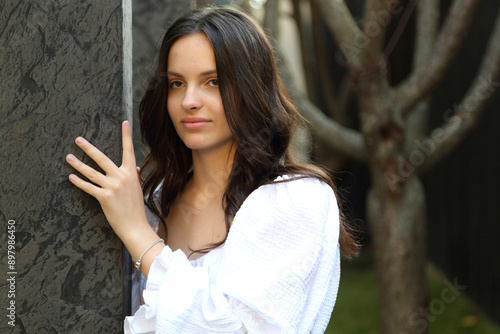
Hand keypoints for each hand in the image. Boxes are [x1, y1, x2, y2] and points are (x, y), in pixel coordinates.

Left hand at [66, 121, 149, 242]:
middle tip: (78, 139)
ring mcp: (113, 187)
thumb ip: (135, 177)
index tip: (125, 123)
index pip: (129, 151)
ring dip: (78, 164)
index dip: (127, 136)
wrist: (135, 226)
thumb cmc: (136, 208)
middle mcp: (122, 177)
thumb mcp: (138, 189)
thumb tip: (135, 169)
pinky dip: (79, 182)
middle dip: (88, 148)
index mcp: (131, 173)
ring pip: (91, 172)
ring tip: (68, 157)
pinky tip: (71, 177)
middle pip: (102, 158)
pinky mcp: (104, 197)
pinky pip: (88, 187)